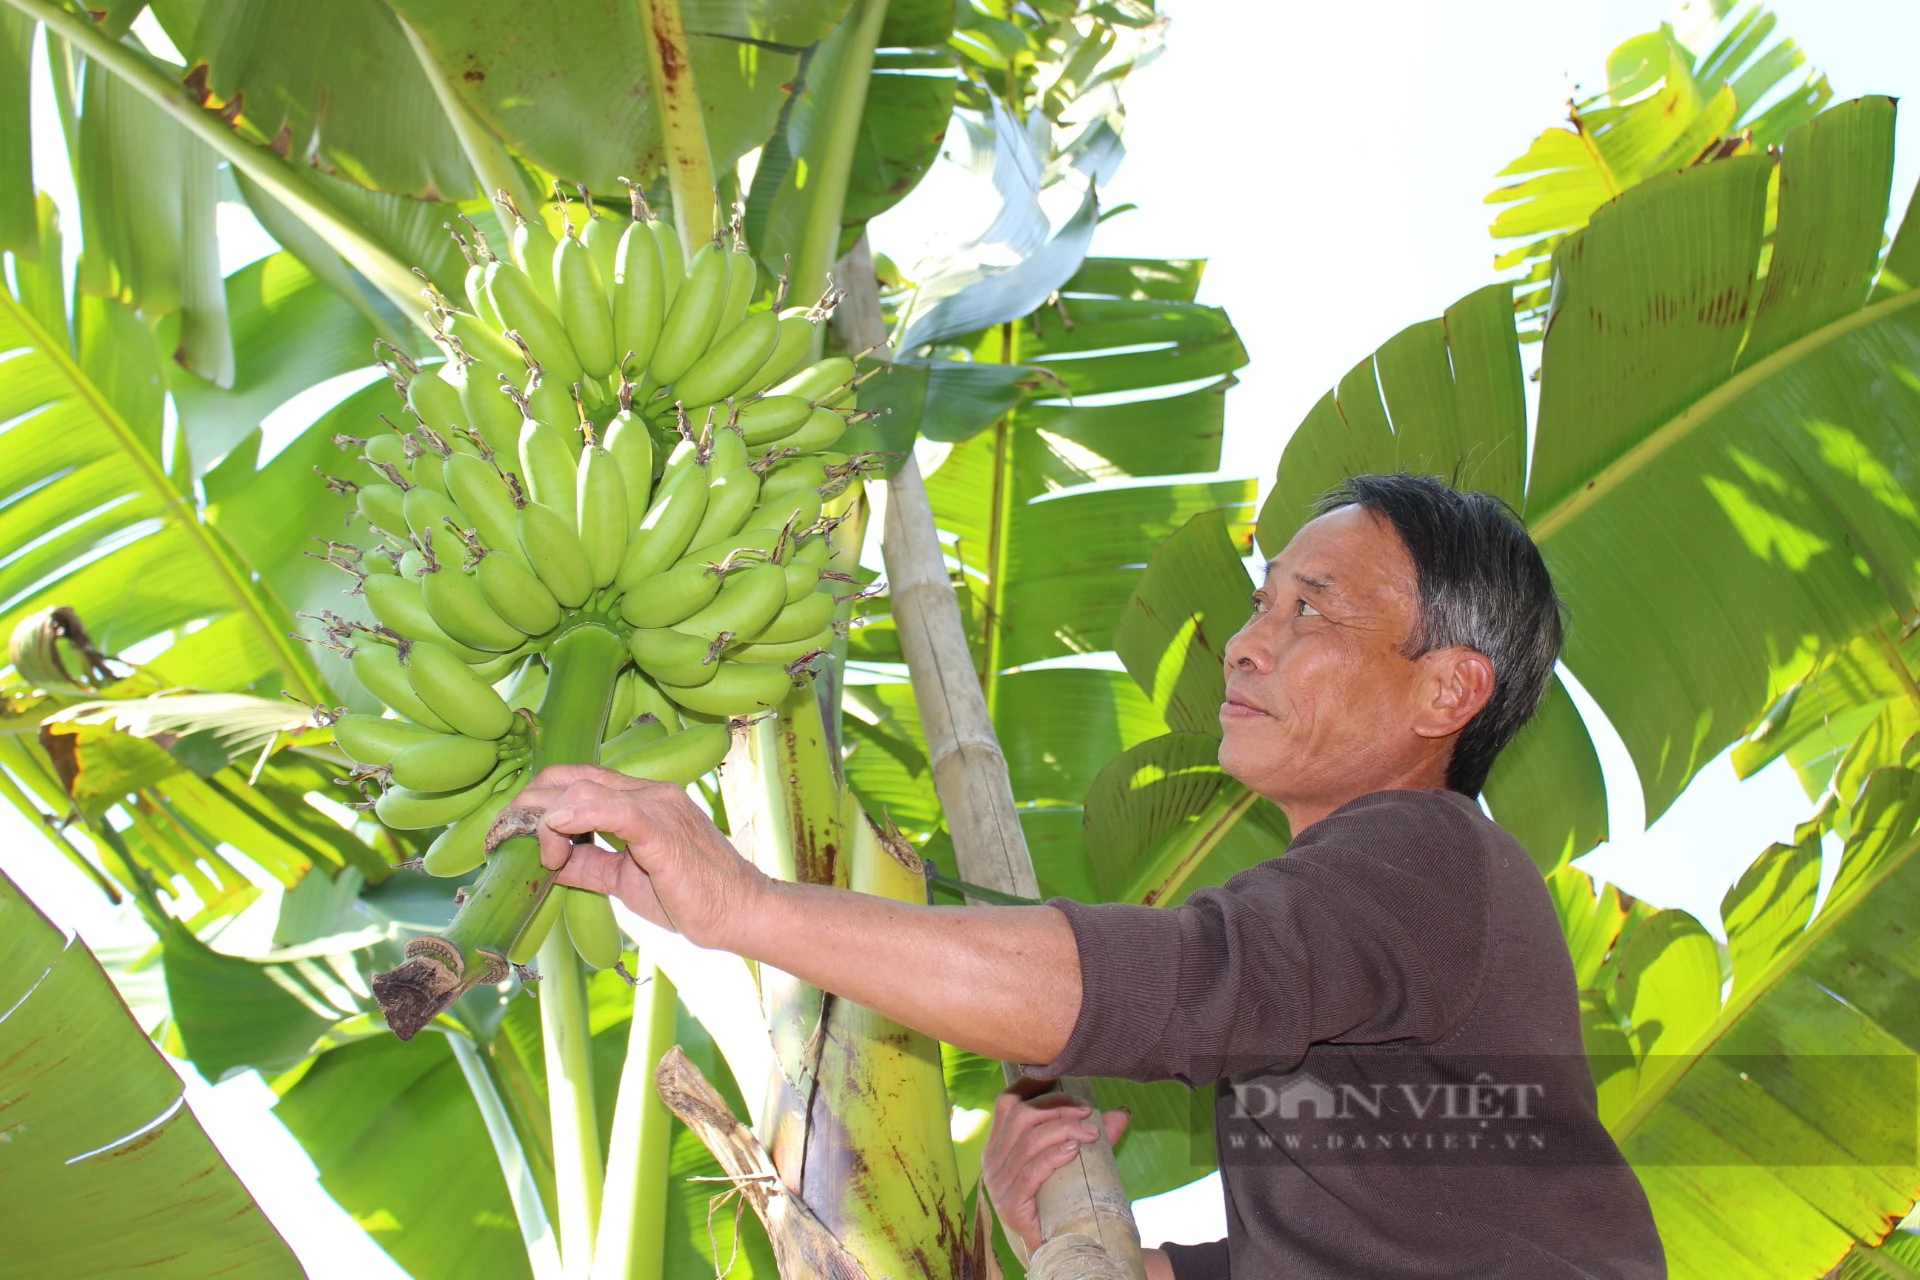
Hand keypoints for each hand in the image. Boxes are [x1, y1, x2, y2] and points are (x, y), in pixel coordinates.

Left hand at [515, 764, 771, 950]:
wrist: (739, 913)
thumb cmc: (690, 898)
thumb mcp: (624, 880)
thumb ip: (589, 864)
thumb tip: (547, 861)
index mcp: (640, 799)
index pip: (574, 779)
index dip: (535, 801)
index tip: (513, 836)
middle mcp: (648, 791)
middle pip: (567, 777)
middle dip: (525, 806)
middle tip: (504, 842)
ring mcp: (657, 804)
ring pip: (580, 789)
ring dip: (543, 821)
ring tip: (542, 859)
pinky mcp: (662, 827)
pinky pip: (610, 808)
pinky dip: (574, 815)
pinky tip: (555, 835)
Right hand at [981, 1080, 1129, 1257]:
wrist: (1053, 1244)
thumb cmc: (1058, 1198)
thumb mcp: (1072, 1159)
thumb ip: (1090, 1135)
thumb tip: (1121, 1113)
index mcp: (999, 1144)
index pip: (1007, 1102)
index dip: (1032, 1086)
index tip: (1064, 1081)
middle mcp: (992, 1160)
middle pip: (1020, 1116)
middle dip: (1057, 1108)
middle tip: (1087, 1113)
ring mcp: (998, 1183)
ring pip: (1028, 1141)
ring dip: (1063, 1130)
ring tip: (1090, 1133)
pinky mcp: (1010, 1204)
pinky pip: (1031, 1171)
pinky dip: (1053, 1156)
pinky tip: (1073, 1151)